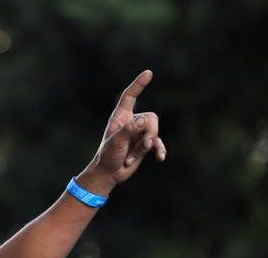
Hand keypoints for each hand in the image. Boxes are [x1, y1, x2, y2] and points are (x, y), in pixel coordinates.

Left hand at [83, 70, 166, 190]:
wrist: (109, 174)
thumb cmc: (107, 156)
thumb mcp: (115, 142)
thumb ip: (129, 129)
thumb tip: (145, 120)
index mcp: (120, 117)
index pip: (130, 96)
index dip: (138, 84)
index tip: (149, 73)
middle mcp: (131, 122)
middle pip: (151, 118)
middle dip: (150, 132)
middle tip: (144, 146)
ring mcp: (139, 133)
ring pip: (155, 132)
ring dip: (147, 146)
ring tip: (133, 157)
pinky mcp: (145, 145)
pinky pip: (158, 143)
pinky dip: (159, 150)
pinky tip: (160, 158)